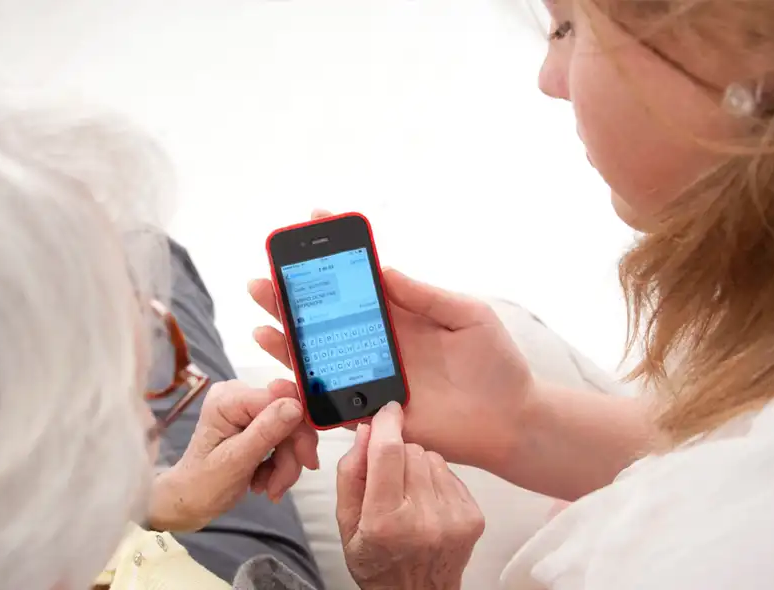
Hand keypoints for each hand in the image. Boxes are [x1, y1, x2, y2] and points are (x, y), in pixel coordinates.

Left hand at [148, 379, 318, 531]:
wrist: (189, 501)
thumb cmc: (203, 485)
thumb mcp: (236, 461)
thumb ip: (266, 431)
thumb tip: (296, 405)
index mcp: (229, 399)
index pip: (283, 399)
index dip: (299, 428)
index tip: (305, 460)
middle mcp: (239, 396)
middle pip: (290, 416)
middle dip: (291, 454)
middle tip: (281, 484)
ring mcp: (246, 409)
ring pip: (290, 431)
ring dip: (286, 464)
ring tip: (269, 488)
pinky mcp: (253, 422)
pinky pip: (283, 438)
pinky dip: (279, 463)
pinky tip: (265, 481)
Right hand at [248, 210, 533, 470]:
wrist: (511, 422)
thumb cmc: (496, 364)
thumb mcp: (467, 316)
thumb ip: (425, 295)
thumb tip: (384, 268)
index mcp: (401, 313)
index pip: (360, 278)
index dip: (337, 250)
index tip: (313, 220)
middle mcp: (379, 342)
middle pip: (325, 316)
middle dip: (292, 296)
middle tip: (264, 278)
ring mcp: (372, 376)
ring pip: (318, 356)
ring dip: (287, 339)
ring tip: (262, 321)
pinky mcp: (373, 411)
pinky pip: (330, 401)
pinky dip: (303, 388)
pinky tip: (283, 372)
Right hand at [337, 402, 483, 589]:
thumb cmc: (377, 562)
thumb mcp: (346, 523)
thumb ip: (350, 473)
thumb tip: (367, 431)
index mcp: (385, 520)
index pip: (388, 454)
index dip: (387, 424)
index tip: (387, 410)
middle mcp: (423, 519)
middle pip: (411, 451)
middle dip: (397, 455)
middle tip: (389, 480)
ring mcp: (452, 518)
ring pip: (432, 458)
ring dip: (418, 467)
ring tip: (409, 495)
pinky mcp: (472, 517)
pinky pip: (451, 474)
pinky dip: (436, 481)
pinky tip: (427, 503)